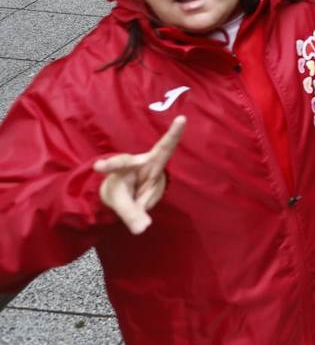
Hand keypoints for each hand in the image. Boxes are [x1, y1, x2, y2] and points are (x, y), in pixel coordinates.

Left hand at [94, 116, 185, 234]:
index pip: (119, 164)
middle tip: (182, 119)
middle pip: (163, 149)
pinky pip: (156, 196)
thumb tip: (144, 229)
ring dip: (141, 203)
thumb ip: (130, 214)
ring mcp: (158, 165)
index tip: (98, 166)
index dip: (110, 165)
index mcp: (127, 165)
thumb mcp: (119, 202)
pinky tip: (141, 200)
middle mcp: (146, 161)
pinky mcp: (164, 173)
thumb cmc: (121, 189)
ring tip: (131, 203)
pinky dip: (146, 204)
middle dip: (173, 136)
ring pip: (154, 191)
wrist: (129, 186)